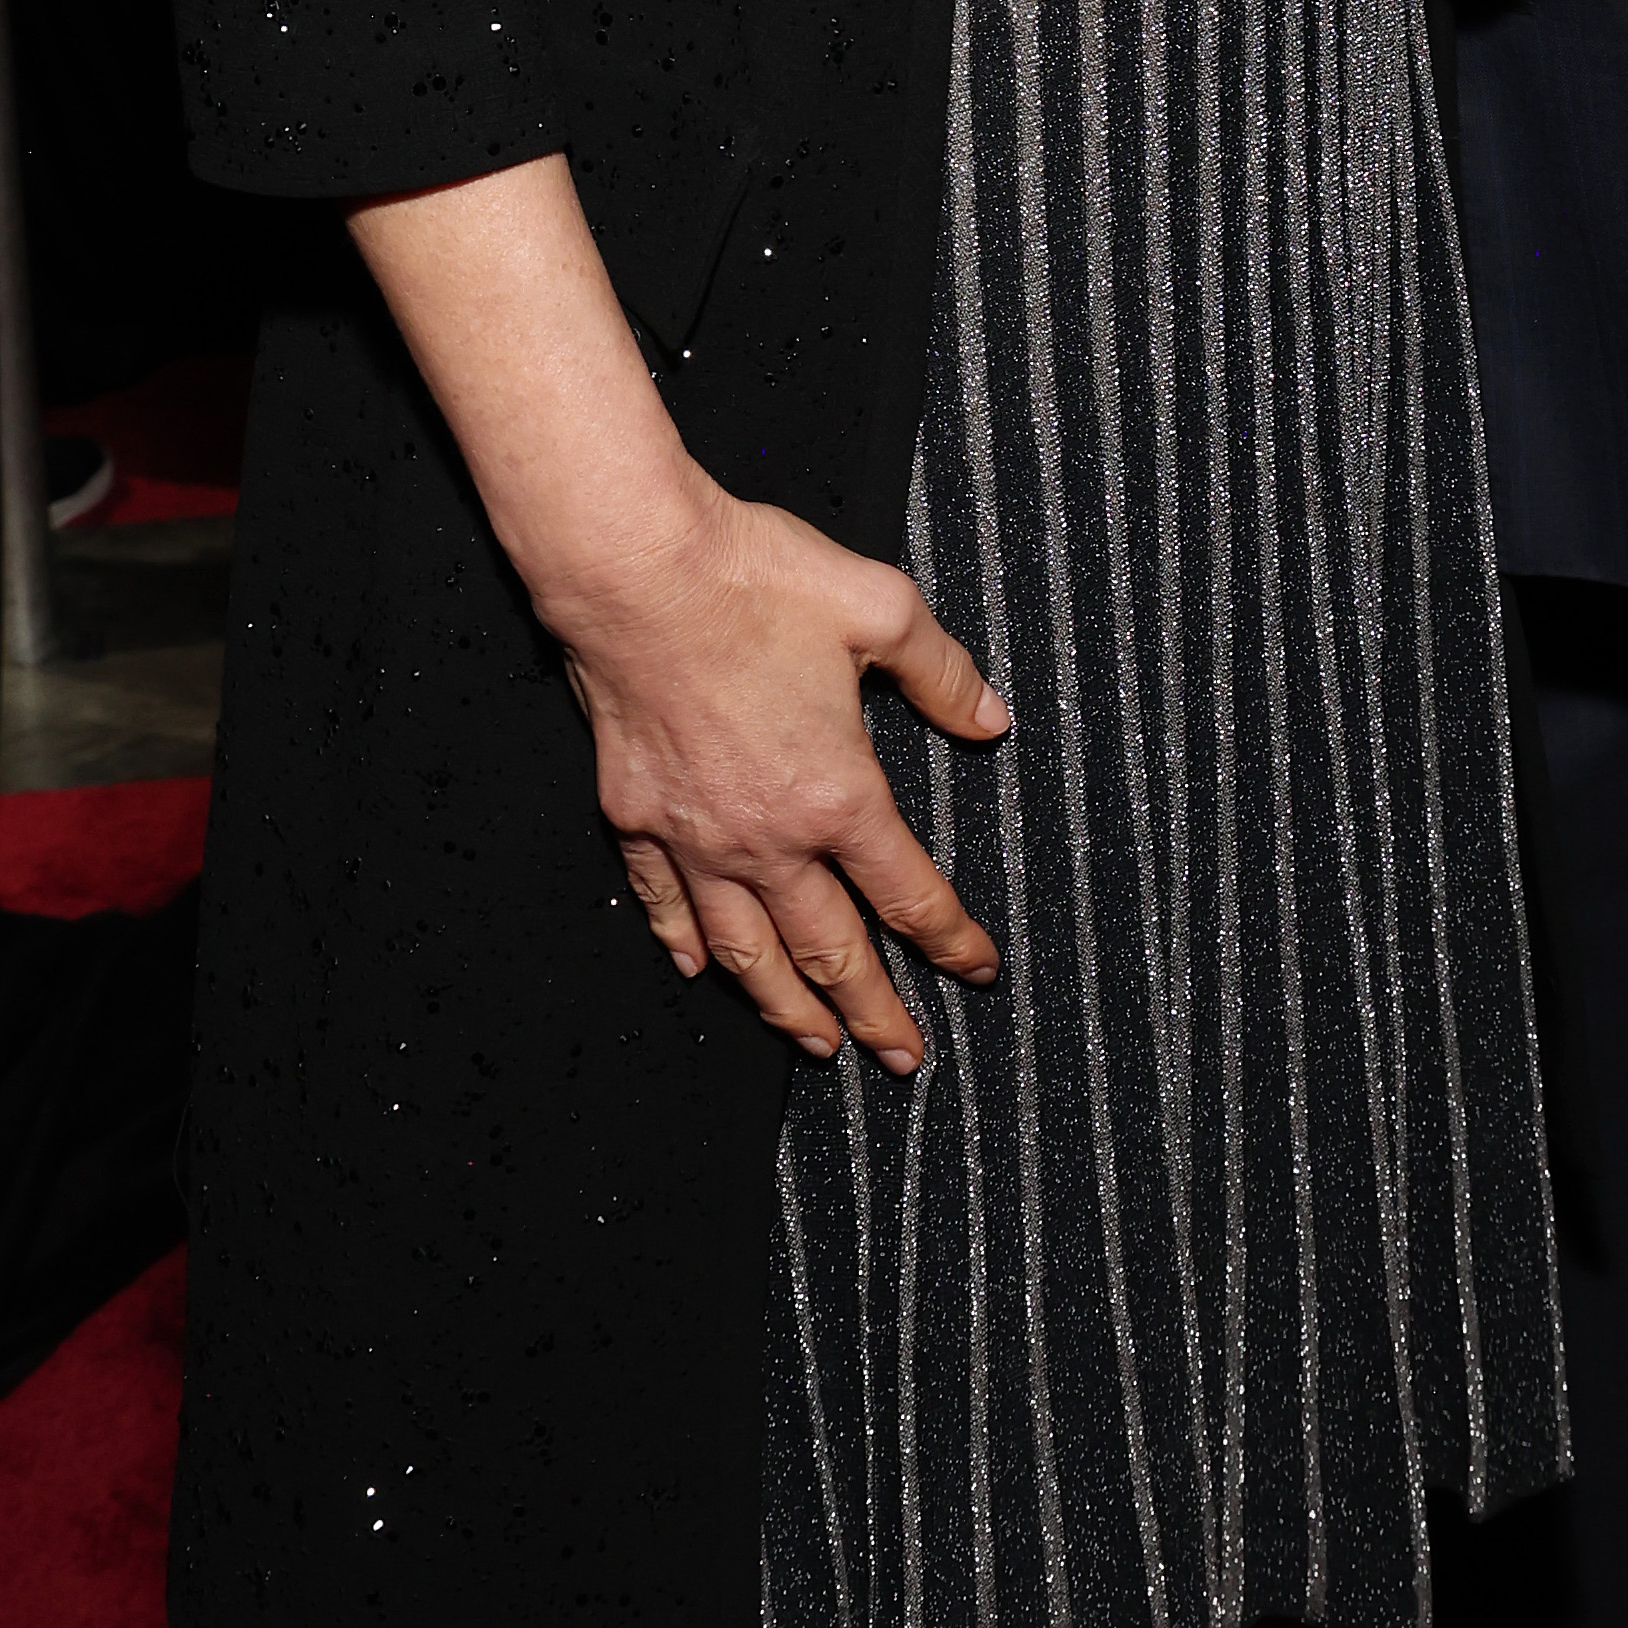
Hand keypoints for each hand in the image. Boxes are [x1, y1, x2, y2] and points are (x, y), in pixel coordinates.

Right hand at [554, 479, 1010, 1071]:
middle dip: (876, 1011)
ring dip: (787, 1008)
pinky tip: (698, 969)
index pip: (908, 892)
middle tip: (904, 1057)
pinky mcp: (636, 816)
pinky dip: (686, 945)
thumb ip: (943, 674)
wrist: (638, 570)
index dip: (950, 941)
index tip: (977, 972)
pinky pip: (665, 904)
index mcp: (838, 793)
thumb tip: (991, 720)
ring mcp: (695, 836)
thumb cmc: (757, 580)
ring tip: (817, 1046)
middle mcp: (767, 837)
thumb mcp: (882, 609)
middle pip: (832, 950)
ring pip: (747, 951)